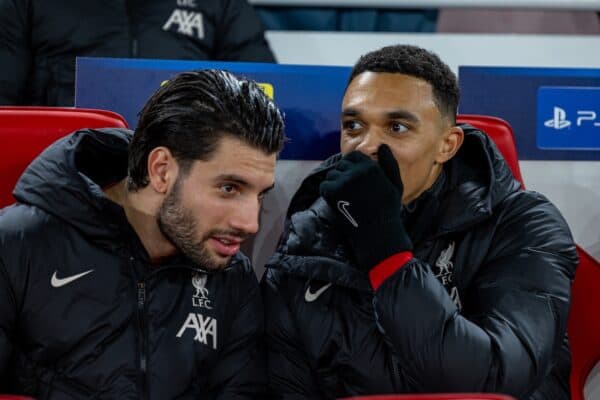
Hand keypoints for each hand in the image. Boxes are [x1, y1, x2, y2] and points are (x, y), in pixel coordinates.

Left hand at [319, 145, 411, 270]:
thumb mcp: (395, 185)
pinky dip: (328, 193)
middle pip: (342, 165)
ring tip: (347, 199)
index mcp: (371, 167)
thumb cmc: (388, 210)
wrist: (378, 234)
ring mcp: (343, 181)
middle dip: (344, 175)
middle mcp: (357, 171)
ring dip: (336, 184)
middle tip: (351, 192)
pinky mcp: (332, 192)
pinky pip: (325, 186)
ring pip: (332, 175)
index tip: (355, 179)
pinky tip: (339, 203)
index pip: (354, 156)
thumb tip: (382, 146)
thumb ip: (389, 164)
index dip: (353, 166)